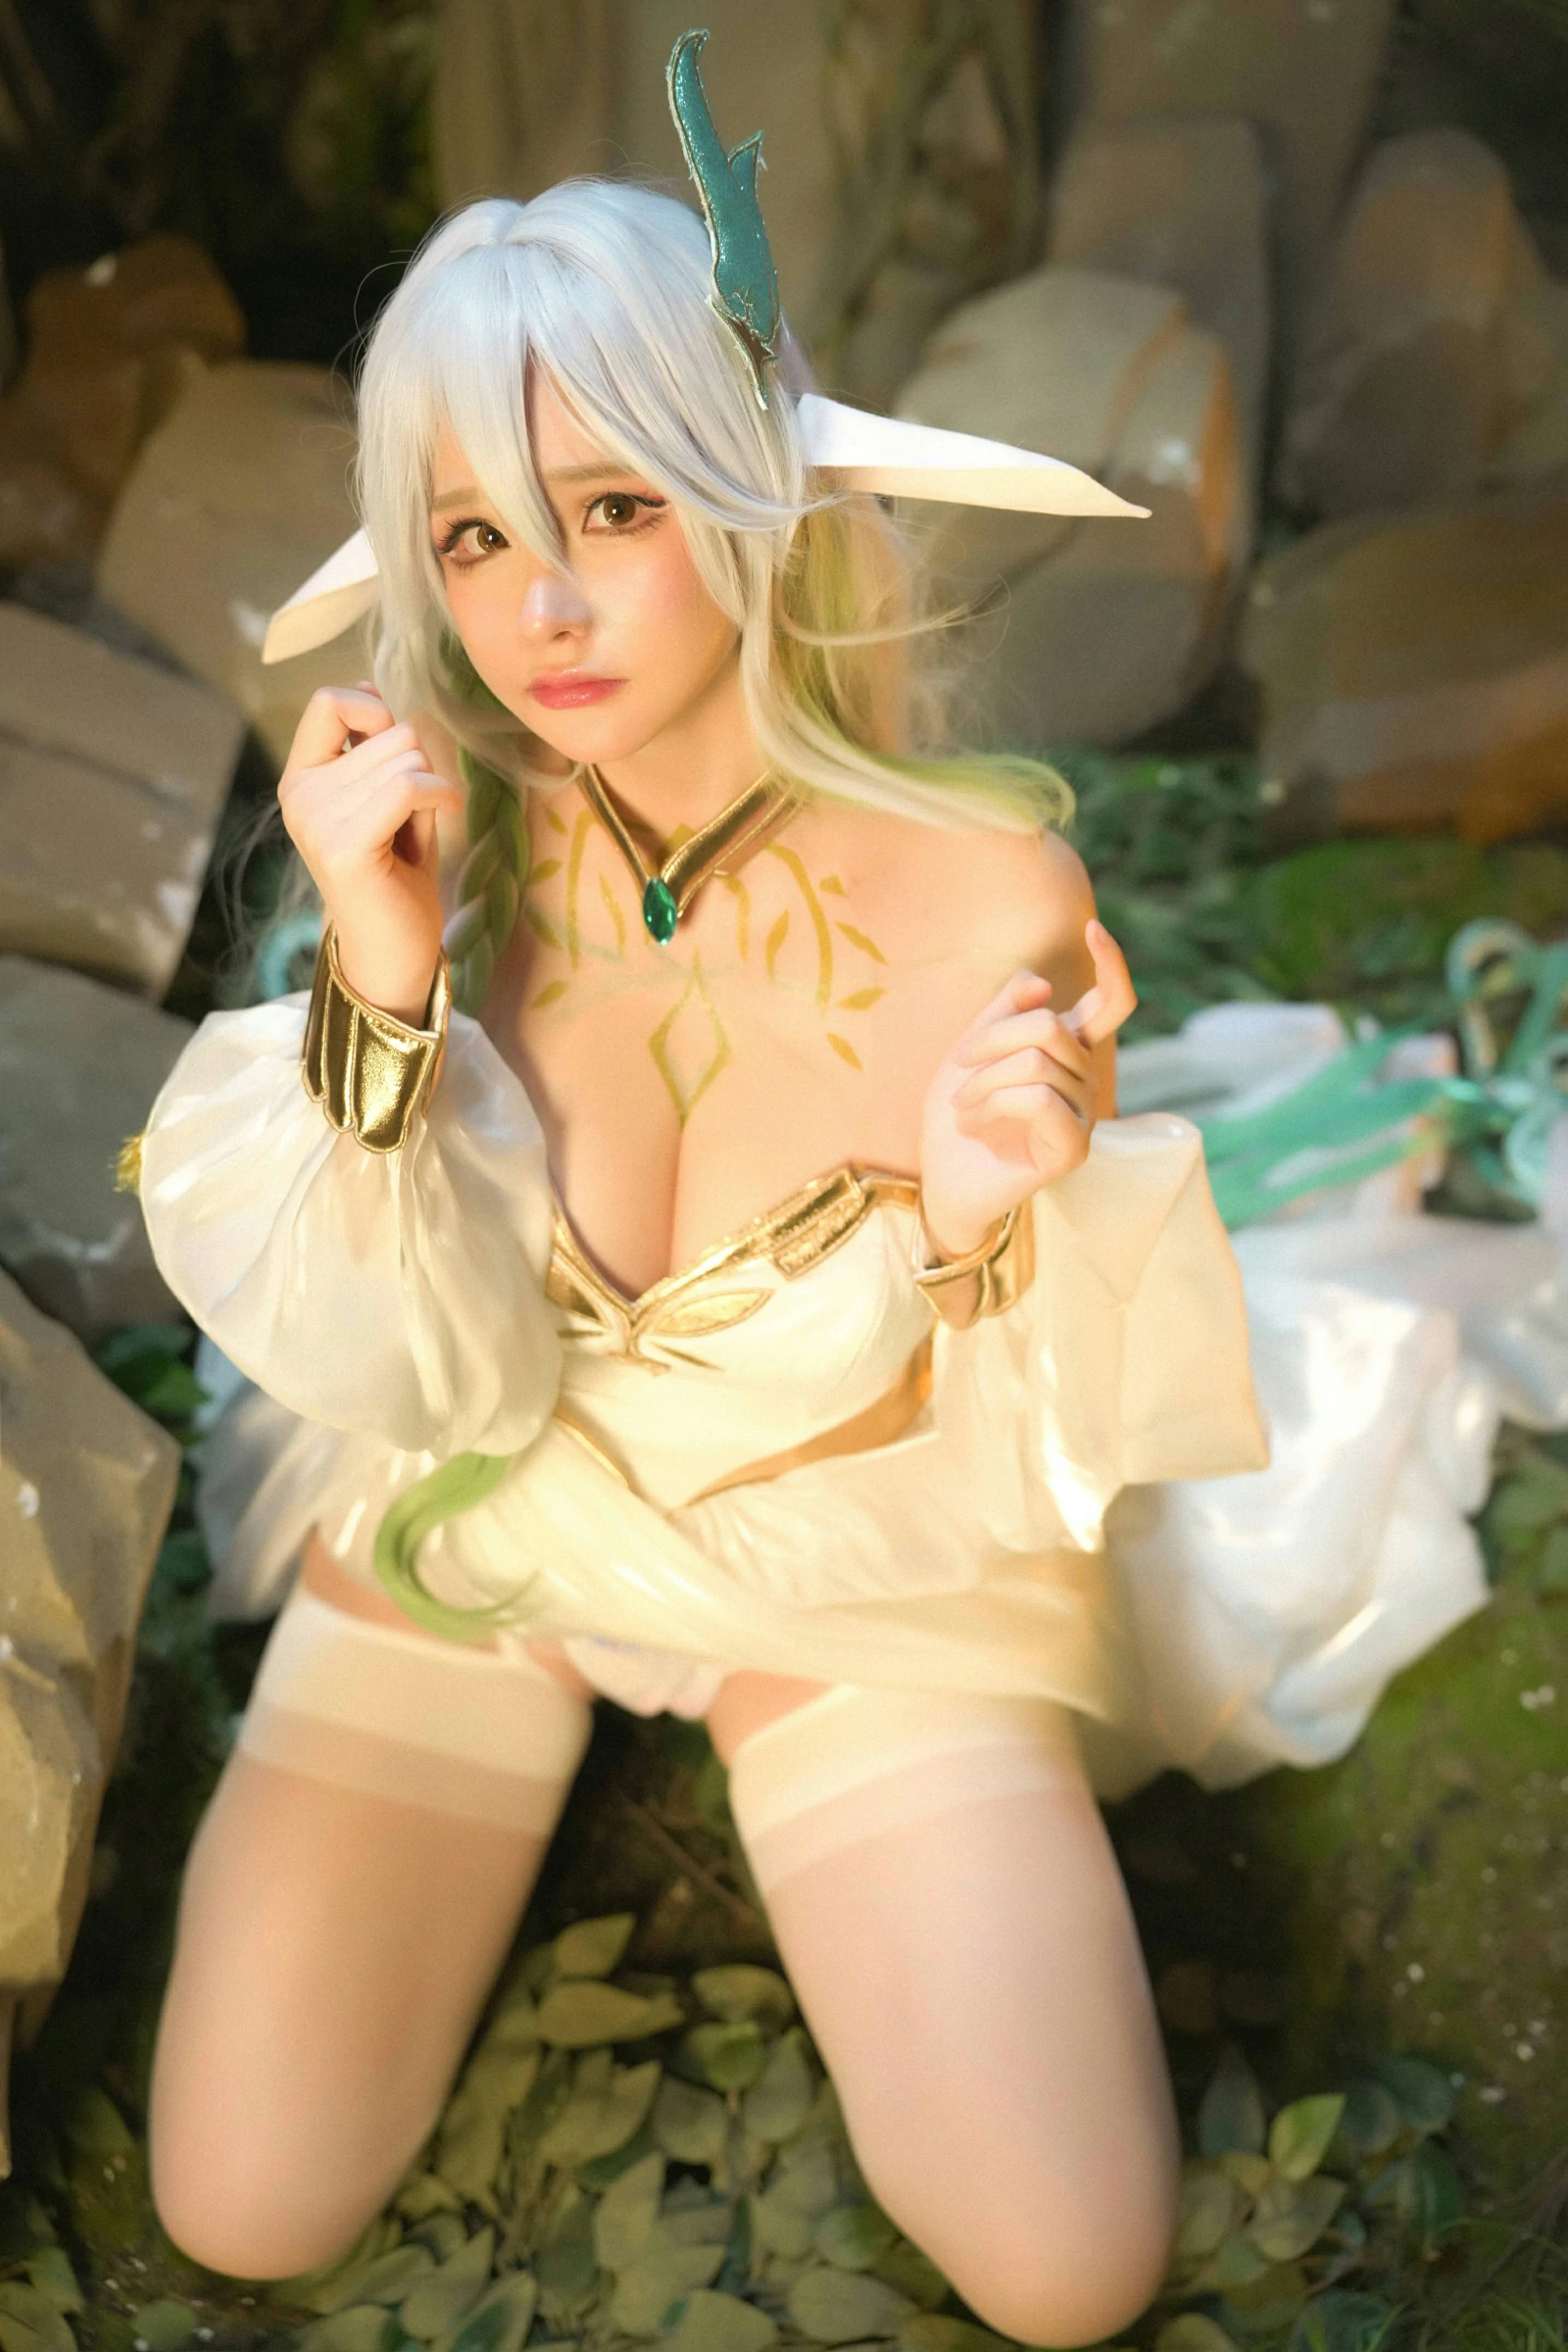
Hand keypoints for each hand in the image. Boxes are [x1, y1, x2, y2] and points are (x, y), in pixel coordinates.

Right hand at [277, 684, 462, 1021]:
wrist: (394, 953)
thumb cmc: (397, 877)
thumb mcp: (384, 799)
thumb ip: (375, 748)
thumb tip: (368, 685)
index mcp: (302, 779)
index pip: (327, 701)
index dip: (375, 710)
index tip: (397, 747)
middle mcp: (299, 795)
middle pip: (388, 730)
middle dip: (419, 763)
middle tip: (413, 815)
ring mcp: (317, 820)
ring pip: (405, 755)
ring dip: (430, 785)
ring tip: (416, 831)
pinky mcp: (344, 846)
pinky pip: (409, 786)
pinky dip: (441, 795)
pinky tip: (450, 814)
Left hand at [918, 920, 1136, 1255]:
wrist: (942, 1177)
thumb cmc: (958, 1114)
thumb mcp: (972, 1048)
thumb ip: (1004, 1011)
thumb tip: (1044, 986)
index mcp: (1069, 1051)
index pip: (1113, 1002)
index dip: (1112, 963)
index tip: (1092, 928)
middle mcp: (1087, 1077)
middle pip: (1051, 1025)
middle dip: (992, 1038)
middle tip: (960, 1064)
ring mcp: (1086, 1113)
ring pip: (1038, 1061)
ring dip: (984, 1078)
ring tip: (962, 1105)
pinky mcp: (1074, 1146)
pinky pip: (1038, 1098)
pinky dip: (993, 1103)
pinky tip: (974, 1122)